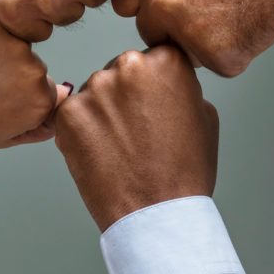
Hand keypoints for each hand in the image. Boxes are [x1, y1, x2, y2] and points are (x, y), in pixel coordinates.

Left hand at [0, 11, 68, 150]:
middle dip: (13, 74)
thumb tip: (58, 105)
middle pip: (33, 66)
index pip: (46, 91)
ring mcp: (13, 42)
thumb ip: (38, 125)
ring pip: (15, 44)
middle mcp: (35, 68)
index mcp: (41, 100)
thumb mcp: (2, 137)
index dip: (20, 99)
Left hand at [53, 45, 217, 231]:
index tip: (156, 108)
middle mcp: (128, 66)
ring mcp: (94, 89)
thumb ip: (182, 87)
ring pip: (95, 93)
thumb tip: (164, 82)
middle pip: (121, 71)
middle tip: (137, 132)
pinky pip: (72, 114)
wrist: (156, 215)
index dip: (155, 86)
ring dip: (102, 112)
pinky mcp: (68, 113)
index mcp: (166, 61)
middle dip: (126, 96)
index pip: (154, 59)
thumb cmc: (185, 171)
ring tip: (120, 148)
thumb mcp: (205, 116)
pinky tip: (101, 154)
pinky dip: (82, 132)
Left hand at [112, 0, 273, 76]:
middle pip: (151, 33)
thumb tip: (139, 6)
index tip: (164, 4)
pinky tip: (246, 24)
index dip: (146, 6)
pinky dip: (231, 52)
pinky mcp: (217, 57)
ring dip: (201, 43)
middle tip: (207, 8)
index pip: (124, 6)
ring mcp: (188, 33)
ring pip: (182, 53)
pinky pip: (216, 64)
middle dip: (172, 28)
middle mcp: (161, 4)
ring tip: (230, 12)